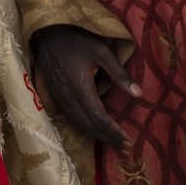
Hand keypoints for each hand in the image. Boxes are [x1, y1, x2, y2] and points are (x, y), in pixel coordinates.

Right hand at [31, 25, 136, 148]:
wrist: (46, 34)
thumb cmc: (76, 40)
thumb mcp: (101, 51)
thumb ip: (119, 73)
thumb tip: (139, 95)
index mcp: (80, 86)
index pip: (99, 117)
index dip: (113, 132)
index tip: (128, 142)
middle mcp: (68, 96)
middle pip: (89, 125)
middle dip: (108, 139)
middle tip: (126, 149)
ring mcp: (59, 98)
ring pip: (78, 124)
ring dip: (96, 137)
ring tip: (114, 144)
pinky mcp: (55, 97)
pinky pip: (70, 119)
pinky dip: (84, 128)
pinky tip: (94, 132)